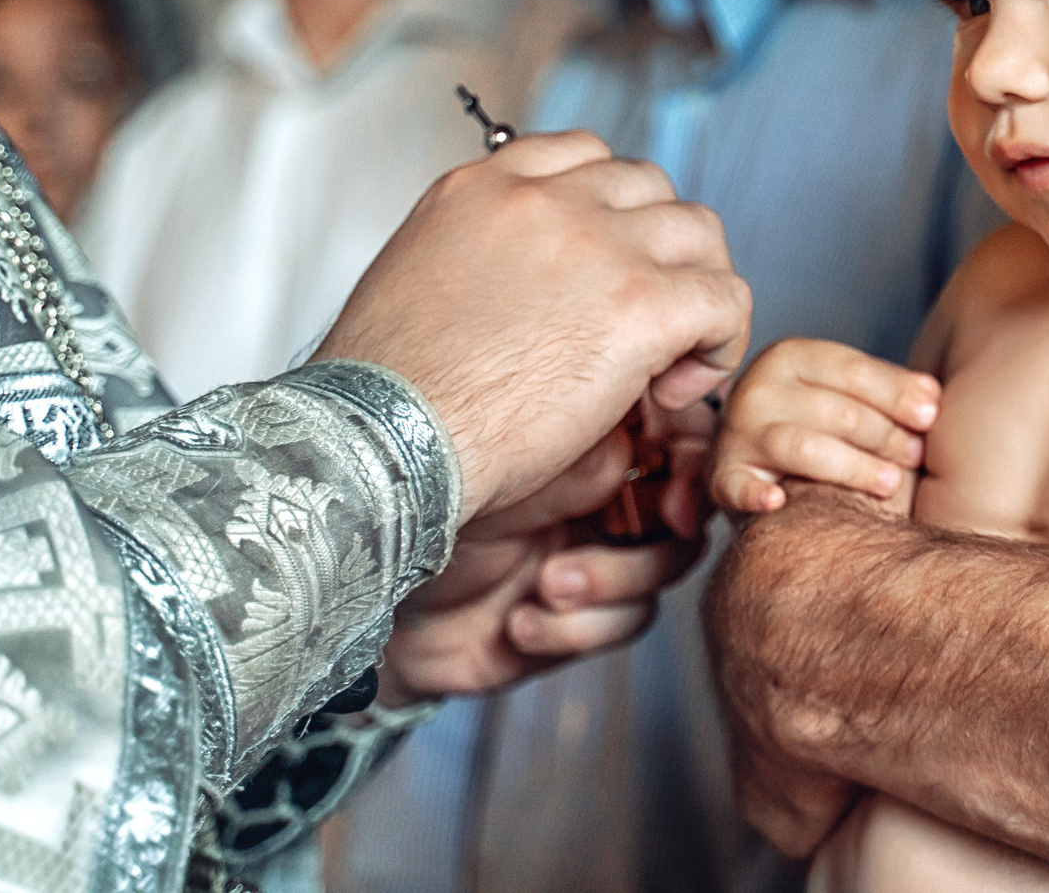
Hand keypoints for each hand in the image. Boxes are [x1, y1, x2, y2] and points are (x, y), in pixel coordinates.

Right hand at [313, 131, 750, 522]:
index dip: (613, 212)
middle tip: (643, 321)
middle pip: (652, 188)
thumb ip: (479, 253)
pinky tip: (678, 389)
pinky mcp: (640, 305)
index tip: (607, 269)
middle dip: (661, 251)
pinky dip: (719, 343)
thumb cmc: (388, 398)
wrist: (384, 445)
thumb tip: (527, 281)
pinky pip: (725, 299)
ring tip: (669, 360)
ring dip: (696, 293)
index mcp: (483, 186)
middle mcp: (545, 198)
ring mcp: (599, 245)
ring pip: (700, 235)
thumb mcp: (415, 278)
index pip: (584, 154)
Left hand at [376, 421, 707, 702]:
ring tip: (549, 582)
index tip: (682, 477)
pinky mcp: (567, 615)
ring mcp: (580, 549)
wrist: (356, 578)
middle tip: (660, 521)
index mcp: (585, 419)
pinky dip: (577, 629)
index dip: (692, 454)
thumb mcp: (529, 435)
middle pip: (681, 501)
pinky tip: (521, 621)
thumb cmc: (427, 479)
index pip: (674, 428)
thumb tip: (657, 449)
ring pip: (661, 568)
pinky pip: (622, 625)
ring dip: (613, 579)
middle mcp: (588, 483)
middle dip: (668, 522)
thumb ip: (610, 429)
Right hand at [711, 339, 937, 516]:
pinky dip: (754, 495)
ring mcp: (737, 434)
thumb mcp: (848, 394)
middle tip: (918, 456)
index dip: (895, 393)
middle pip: (835, 411)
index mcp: (789, 357)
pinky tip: (778, 502)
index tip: (932, 415)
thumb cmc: (818, 425)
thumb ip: (888, 390)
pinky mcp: (724, 477)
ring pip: (804, 447)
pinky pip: (737, 487)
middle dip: (885, 435)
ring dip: (854, 467)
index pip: (851, 371)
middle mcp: (757, 389)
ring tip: (891, 483)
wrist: (756, 462)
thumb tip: (932, 396)